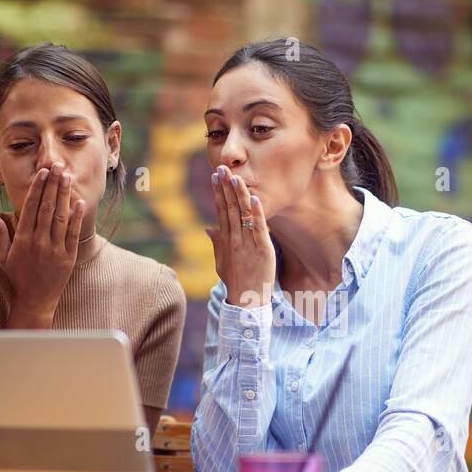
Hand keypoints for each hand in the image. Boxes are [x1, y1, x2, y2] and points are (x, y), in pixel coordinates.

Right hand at [0, 162, 85, 322]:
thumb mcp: (2, 257)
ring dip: (64, 195)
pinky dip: (76, 217)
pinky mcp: (68, 257)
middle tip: (57, 165)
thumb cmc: (17, 278)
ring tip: (67, 176)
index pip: (30, 207)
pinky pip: (73, 233)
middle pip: (46, 207)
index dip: (37, 188)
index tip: (42, 172)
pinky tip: (78, 201)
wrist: (35, 302)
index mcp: (22, 240)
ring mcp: (55, 250)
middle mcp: (39, 242)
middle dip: (52, 185)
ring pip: (60, 217)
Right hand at [205, 165, 275, 308]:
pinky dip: (256, 214)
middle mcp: (234, 240)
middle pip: (229, 209)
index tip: (215, 176)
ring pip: (242, 215)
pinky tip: (254, 198)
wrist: (246, 303)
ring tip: (235, 177)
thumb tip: (208, 227)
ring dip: (239, 194)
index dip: (218, 192)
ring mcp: (247, 245)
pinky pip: (258, 229)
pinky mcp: (263, 251)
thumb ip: (216, 243)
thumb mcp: (221, 262)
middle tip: (221, 168)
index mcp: (225, 241)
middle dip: (225, 187)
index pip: (221, 211)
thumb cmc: (236, 282)